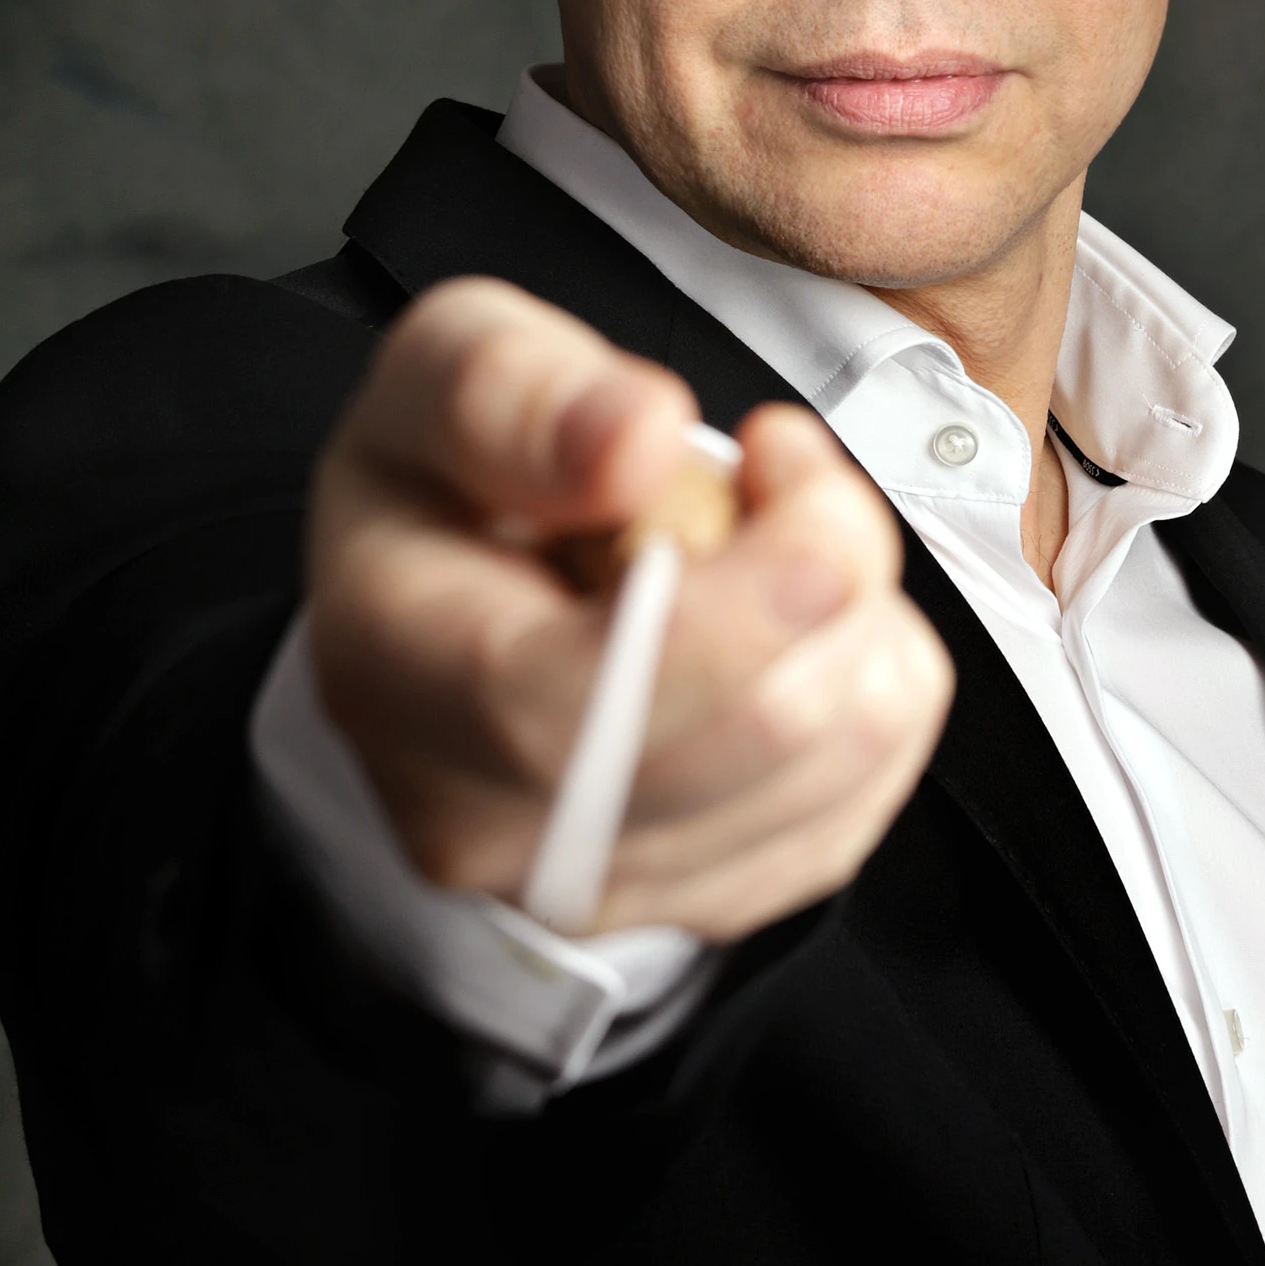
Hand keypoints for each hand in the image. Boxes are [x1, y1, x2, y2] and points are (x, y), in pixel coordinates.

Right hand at [305, 280, 953, 940]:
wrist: (458, 597)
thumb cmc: (454, 479)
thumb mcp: (444, 368)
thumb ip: (516, 388)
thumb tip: (632, 441)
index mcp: (394, 674)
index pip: (564, 703)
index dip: (722, 609)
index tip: (790, 474)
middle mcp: (483, 820)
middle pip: (743, 735)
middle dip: (826, 567)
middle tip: (781, 465)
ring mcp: (600, 882)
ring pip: (833, 763)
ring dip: (856, 617)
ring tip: (772, 536)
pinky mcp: (708, 897)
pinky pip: (864, 791)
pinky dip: (870, 682)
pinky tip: (796, 621)